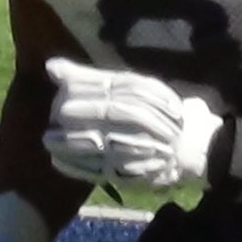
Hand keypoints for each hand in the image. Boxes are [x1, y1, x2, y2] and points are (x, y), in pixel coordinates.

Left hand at [43, 58, 222, 191]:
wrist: (193, 149)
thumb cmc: (154, 113)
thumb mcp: (130, 89)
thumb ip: (89, 79)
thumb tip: (51, 66)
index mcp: (147, 96)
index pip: (116, 86)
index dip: (86, 84)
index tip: (60, 83)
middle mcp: (147, 122)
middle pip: (112, 113)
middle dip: (82, 112)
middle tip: (57, 113)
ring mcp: (140, 150)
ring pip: (106, 143)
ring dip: (73, 143)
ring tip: (48, 140)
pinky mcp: (132, 174)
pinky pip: (103, 170)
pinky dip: (78, 166)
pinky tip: (57, 161)